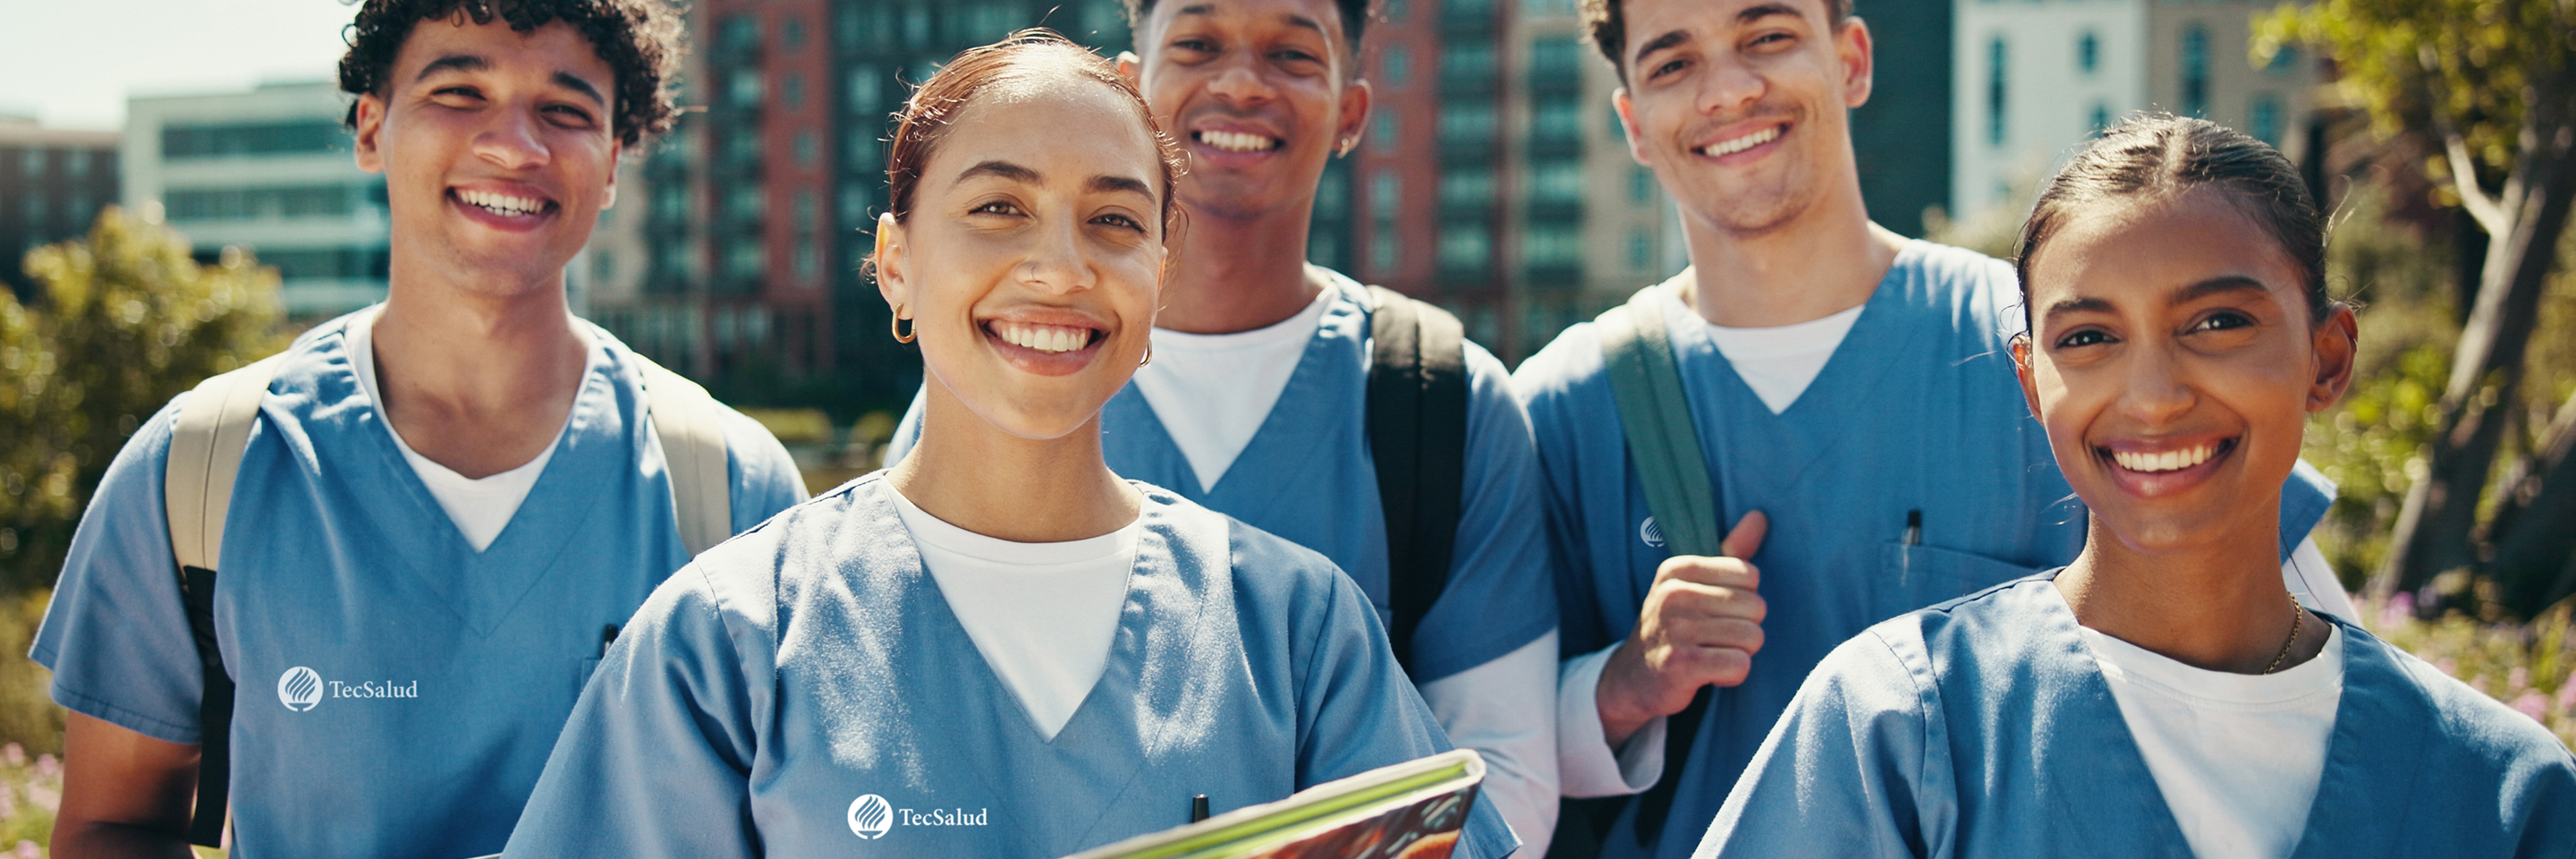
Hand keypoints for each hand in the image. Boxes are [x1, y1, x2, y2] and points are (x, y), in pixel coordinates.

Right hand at [1596, 511, 1768, 746]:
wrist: (1633, 678)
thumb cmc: (1675, 626)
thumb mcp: (1694, 584)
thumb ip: (1730, 551)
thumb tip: (1760, 516)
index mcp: (1678, 569)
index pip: (1749, 575)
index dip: (1744, 598)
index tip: (1718, 611)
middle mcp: (1673, 595)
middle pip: (1755, 607)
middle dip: (1746, 628)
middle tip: (1717, 638)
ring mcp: (1674, 630)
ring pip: (1752, 638)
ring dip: (1741, 653)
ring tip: (1714, 654)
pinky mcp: (1680, 665)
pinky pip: (1739, 665)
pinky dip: (1734, 674)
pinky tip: (1712, 673)